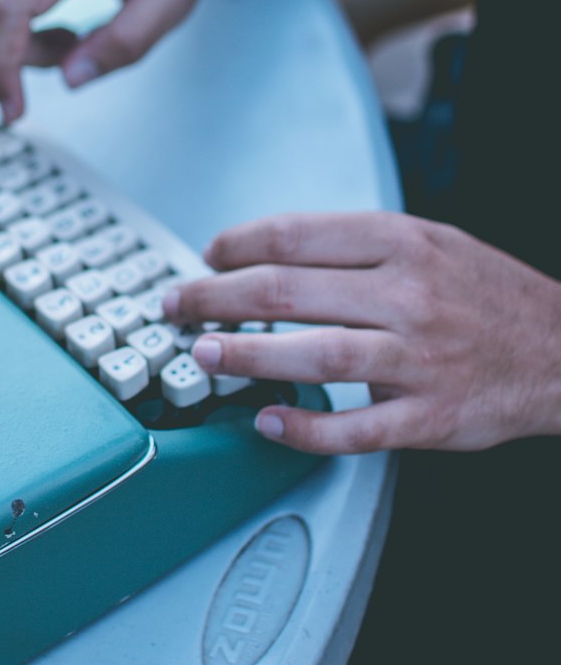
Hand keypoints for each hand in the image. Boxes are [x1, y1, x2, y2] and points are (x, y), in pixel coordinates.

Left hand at [162, 212, 560, 453]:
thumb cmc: (488, 295)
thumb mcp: (431, 242)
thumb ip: (357, 246)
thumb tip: (270, 253)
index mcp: (403, 242)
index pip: (296, 235)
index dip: (237, 245)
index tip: (206, 257)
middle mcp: (408, 294)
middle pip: (288, 290)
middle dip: (217, 297)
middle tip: (176, 306)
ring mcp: (419, 358)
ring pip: (315, 354)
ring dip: (247, 355)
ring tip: (203, 356)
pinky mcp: (430, 416)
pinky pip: (356, 428)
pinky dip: (305, 428)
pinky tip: (266, 422)